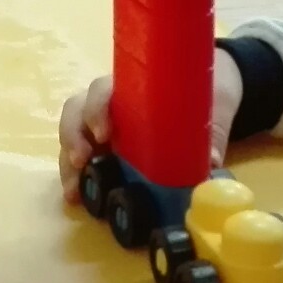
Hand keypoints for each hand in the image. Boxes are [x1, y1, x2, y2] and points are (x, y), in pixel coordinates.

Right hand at [58, 48, 245, 202]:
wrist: (211, 93)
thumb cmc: (206, 92)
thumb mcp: (213, 108)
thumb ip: (211, 134)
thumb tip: (211, 162)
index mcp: (133, 85)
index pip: (102, 89)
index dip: (97, 108)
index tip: (103, 133)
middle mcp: (110, 103)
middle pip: (76, 111)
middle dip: (72, 136)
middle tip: (81, 160)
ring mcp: (104, 125)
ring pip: (73, 136)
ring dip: (68, 163)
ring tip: (74, 191)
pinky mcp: (105, 147)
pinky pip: (82, 158)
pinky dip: (76, 177)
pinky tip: (76, 198)